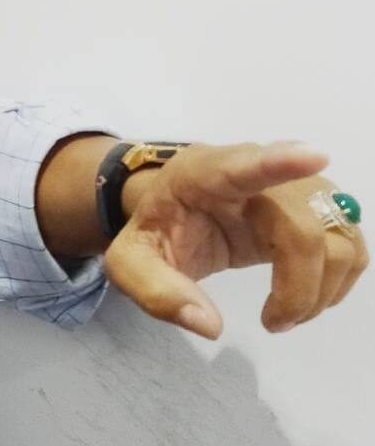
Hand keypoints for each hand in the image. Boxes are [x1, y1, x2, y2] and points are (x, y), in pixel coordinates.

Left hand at [104, 140, 367, 339]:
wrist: (176, 215)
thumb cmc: (156, 232)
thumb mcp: (129, 264)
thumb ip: (156, 292)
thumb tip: (209, 324)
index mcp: (203, 174)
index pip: (244, 163)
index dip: (280, 162)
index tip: (313, 156)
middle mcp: (257, 170)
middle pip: (304, 226)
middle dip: (298, 287)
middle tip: (273, 323)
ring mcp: (294, 185)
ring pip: (338, 236)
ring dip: (323, 289)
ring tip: (285, 315)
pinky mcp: (316, 206)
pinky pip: (350, 244)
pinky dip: (337, 282)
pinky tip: (305, 298)